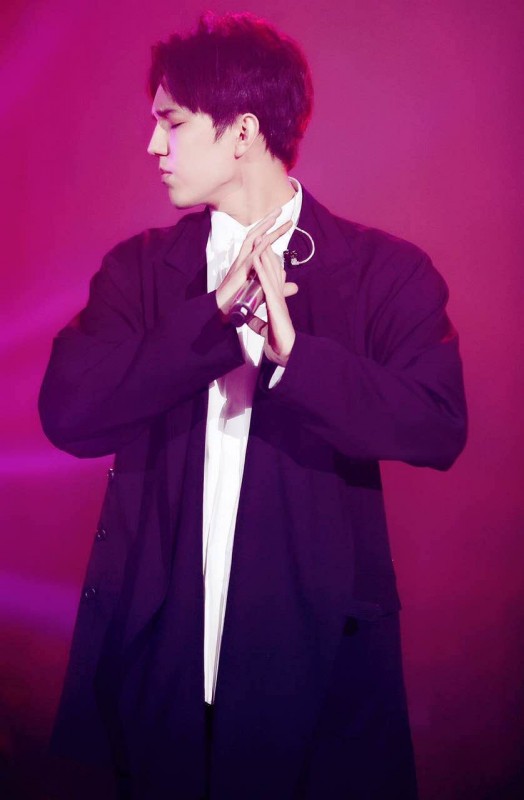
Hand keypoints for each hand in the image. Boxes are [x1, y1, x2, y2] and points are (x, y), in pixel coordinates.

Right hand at [215, 209, 292, 317]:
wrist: (222, 310)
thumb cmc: (240, 300)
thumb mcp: (265, 291)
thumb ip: (279, 287)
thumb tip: (295, 286)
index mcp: (249, 262)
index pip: (261, 242)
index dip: (273, 232)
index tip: (286, 222)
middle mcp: (243, 259)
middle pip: (256, 236)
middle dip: (268, 222)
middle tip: (280, 210)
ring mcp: (240, 265)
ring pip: (251, 241)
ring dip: (263, 228)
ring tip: (274, 218)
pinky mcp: (239, 274)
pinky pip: (249, 259)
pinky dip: (258, 249)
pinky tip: (266, 241)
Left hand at [246, 239, 298, 365]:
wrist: (287, 352)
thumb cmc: (279, 342)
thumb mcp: (265, 329)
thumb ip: (259, 323)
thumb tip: (252, 320)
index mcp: (275, 302)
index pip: (271, 280)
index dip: (267, 265)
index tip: (262, 252)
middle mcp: (278, 297)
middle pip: (273, 271)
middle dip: (268, 253)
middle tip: (264, 235)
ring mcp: (277, 298)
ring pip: (270, 272)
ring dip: (265, 255)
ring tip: (261, 238)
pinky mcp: (274, 303)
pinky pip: (266, 283)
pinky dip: (260, 270)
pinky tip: (256, 258)